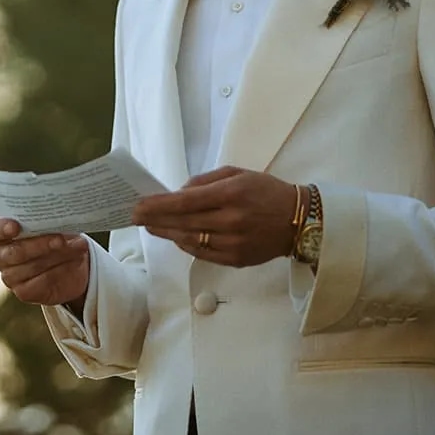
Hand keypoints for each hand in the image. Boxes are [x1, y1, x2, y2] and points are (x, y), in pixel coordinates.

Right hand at [0, 218, 90, 306]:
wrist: (71, 265)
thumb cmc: (56, 237)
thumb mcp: (52, 225)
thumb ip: (49, 222)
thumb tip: (61, 220)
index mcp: (0, 235)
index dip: (0, 229)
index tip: (15, 226)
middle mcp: (1, 257)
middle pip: (14, 252)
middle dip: (39, 244)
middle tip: (61, 239)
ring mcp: (10, 276)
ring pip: (31, 266)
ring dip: (57, 256)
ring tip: (78, 247)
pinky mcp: (24, 292)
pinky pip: (42, 281)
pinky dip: (60, 270)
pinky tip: (73, 263)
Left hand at [132, 166, 300, 266]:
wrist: (299, 221)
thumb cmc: (266, 191)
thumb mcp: (238, 173)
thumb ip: (206, 181)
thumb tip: (178, 192)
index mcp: (231, 194)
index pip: (185, 202)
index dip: (158, 205)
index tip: (138, 205)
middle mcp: (231, 220)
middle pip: (183, 223)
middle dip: (155, 220)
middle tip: (135, 217)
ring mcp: (233, 244)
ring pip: (190, 240)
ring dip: (167, 233)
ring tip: (151, 227)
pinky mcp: (236, 260)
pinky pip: (203, 253)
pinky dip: (186, 245)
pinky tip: (176, 237)